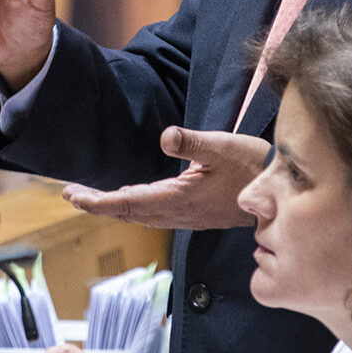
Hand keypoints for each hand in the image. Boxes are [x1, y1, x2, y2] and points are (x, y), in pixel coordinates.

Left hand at [63, 126, 263, 229]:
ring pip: (140, 215)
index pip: (128, 202)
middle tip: (71, 194)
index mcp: (178, 199)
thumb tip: (165, 136)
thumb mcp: (222, 146)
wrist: (280, 194)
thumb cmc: (252, 166)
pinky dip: (133, 207)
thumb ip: (192, 141)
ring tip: (91, 198)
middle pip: (128, 212)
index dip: (98, 201)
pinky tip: (130, 200)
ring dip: (114, 207)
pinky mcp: (193, 214)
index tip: (74, 196)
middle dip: (98, 204)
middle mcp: (177, 213)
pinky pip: (153, 214)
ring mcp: (186, 216)